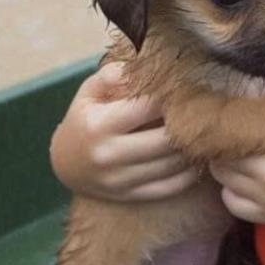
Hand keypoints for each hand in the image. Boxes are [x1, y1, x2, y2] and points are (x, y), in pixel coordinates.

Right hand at [50, 61, 201, 201]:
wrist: (65, 164)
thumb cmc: (85, 118)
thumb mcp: (89, 91)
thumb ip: (113, 74)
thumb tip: (142, 68)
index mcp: (99, 125)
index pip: (148, 107)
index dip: (170, 96)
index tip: (182, 88)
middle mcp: (109, 155)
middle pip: (166, 139)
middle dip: (186, 123)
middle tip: (198, 111)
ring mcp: (120, 180)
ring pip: (173, 164)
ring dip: (191, 146)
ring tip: (198, 130)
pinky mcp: (131, 196)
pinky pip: (171, 187)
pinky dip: (190, 172)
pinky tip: (193, 155)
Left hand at [210, 112, 264, 228]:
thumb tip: (258, 99)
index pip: (234, 137)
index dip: (234, 125)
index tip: (241, 119)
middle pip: (222, 158)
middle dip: (227, 145)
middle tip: (241, 135)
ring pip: (222, 178)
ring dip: (228, 166)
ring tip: (246, 155)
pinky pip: (230, 201)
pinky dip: (233, 190)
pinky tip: (249, 180)